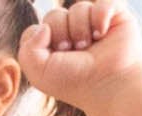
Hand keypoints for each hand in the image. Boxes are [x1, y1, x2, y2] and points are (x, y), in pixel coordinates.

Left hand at [21, 1, 141, 107]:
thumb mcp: (39, 72)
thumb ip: (27, 49)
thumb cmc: (73, 81)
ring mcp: (91, 23)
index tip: (54, 57)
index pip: (35, 29)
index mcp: (49, 46)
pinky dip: (101, 16)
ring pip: (78, 8)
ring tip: (88, 46)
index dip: (41, 41)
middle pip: (54, 15)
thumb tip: (43, 26)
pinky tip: (102, 33)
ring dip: (80, 29)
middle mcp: (69, 33)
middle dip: (61, 34)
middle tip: (72, 51)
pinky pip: (103, 2)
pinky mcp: (114, 16)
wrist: (107, 82)